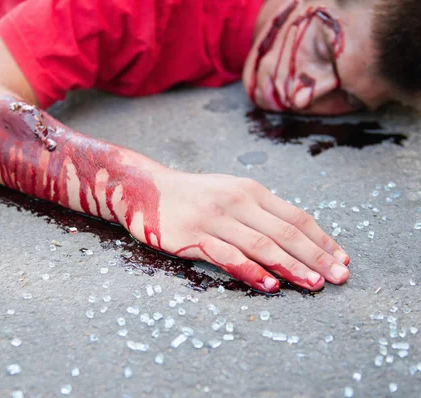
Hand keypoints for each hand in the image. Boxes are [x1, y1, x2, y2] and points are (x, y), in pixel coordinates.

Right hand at [127, 170, 349, 292]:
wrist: (146, 189)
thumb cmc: (194, 195)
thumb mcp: (230, 192)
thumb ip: (259, 212)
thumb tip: (296, 239)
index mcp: (250, 191)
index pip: (296, 216)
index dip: (322, 240)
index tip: (342, 259)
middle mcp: (237, 201)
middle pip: (285, 231)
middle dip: (316, 256)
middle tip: (339, 277)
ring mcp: (215, 218)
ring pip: (261, 244)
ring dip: (291, 266)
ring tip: (314, 284)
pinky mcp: (194, 235)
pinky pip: (227, 255)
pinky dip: (251, 270)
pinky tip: (269, 284)